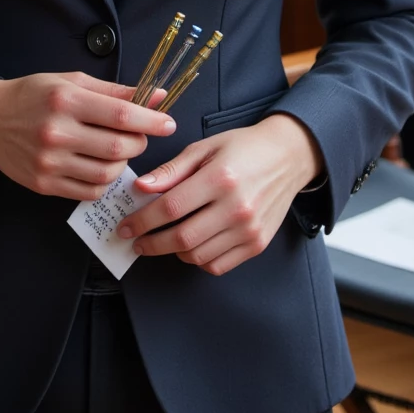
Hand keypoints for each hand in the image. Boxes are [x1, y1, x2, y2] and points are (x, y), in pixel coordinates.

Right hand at [0, 73, 174, 201]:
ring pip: (107, 173)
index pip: (121, 114)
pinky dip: (103, 181)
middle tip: (139, 136)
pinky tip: (100, 165)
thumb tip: (155, 95)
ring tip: (117, 150)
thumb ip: (115, 91)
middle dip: (139, 143)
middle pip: (118, 148)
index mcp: (66, 99)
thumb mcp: (72, 82)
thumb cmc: (34, 95)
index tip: (168, 123)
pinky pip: (89, 191)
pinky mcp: (44, 184)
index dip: (151, 120)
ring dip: (123, 163)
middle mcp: (57, 132)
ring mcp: (49, 162)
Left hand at [116, 113, 323, 276]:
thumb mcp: (204, 148)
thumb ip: (172, 170)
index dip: (142, 220)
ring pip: (198, 256)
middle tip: (136, 241)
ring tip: (162, 240)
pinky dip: (198, 260)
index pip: (170, 208)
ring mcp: (249, 230)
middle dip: (151, 243)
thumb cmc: (243, 148)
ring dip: (172, 252)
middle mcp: (236, 208)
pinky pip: (218, 265)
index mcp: (220, 179)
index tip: (125, 226)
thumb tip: (141, 187)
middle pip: (182, 238)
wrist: (288, 157)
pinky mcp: (257, 244)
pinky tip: (190, 245)